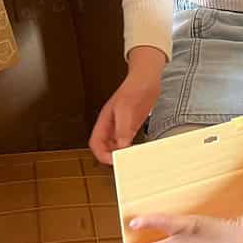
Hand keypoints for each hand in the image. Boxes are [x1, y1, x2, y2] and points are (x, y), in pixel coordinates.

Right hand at [89, 46, 165, 163]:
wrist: (147, 79)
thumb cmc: (133, 89)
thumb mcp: (126, 110)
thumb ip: (123, 128)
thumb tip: (122, 146)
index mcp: (104, 121)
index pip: (96, 143)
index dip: (101, 154)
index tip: (112, 161)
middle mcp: (112, 125)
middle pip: (105, 146)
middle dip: (111, 156)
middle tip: (123, 163)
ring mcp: (122, 125)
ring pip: (117, 145)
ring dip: (122, 153)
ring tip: (131, 159)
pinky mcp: (133, 124)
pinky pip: (129, 140)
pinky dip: (132, 147)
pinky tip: (138, 150)